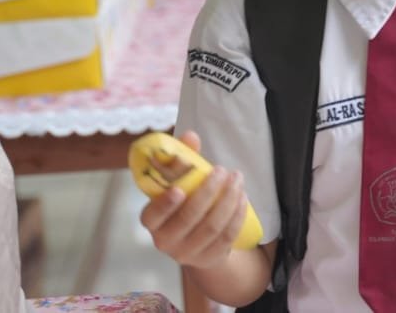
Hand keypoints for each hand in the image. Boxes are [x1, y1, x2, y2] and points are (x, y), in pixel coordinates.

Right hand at [139, 131, 249, 269]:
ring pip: (211, 227)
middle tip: (223, 170)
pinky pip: (227, 237)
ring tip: (238, 179)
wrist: (198, 241)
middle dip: (208, 192)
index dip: (165, 205)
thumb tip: (190, 136)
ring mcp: (187, 253)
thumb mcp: (179, 182)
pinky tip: (243, 198)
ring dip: (228, 200)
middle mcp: (165, 241)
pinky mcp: (209, 258)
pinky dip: (237, 216)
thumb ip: (182, 158)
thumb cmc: (184, 203)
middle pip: (188, 218)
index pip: (152, 216)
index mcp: (152, 221)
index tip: (179, 188)